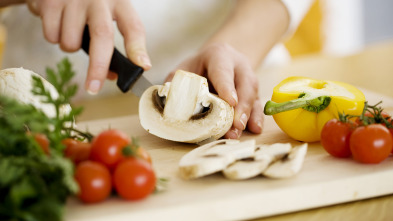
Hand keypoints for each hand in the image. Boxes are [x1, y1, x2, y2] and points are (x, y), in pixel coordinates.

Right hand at [25, 0, 150, 93]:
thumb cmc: (86, 4)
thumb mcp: (105, 15)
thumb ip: (110, 43)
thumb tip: (111, 76)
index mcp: (119, 2)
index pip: (133, 27)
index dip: (138, 49)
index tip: (143, 67)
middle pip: (102, 36)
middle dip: (98, 67)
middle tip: (94, 88)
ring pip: (72, 42)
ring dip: (70, 47)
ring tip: (70, 31)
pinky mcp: (51, 2)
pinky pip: (52, 36)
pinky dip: (53, 37)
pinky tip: (57, 22)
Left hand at [166, 43, 263, 138]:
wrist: (216, 60)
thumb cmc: (198, 67)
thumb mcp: (184, 69)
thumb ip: (176, 83)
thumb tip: (166, 102)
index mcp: (219, 55)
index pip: (223, 71)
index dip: (227, 86)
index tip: (230, 102)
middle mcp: (238, 65)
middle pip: (245, 84)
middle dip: (241, 106)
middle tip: (236, 125)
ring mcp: (248, 78)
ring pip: (253, 95)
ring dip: (248, 115)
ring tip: (239, 131)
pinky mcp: (254, 92)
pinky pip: (258, 104)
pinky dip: (257, 117)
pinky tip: (255, 129)